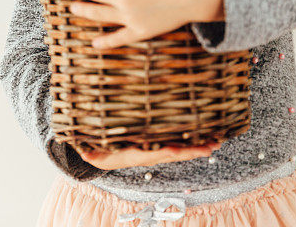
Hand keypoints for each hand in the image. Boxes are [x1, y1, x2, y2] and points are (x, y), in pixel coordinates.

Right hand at [77, 140, 222, 169]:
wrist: (101, 157)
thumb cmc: (98, 148)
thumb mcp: (93, 149)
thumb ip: (88, 149)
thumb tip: (80, 148)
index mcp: (134, 154)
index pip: (153, 152)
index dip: (166, 150)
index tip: (178, 149)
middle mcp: (148, 154)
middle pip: (174, 153)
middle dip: (192, 150)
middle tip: (211, 146)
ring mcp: (155, 152)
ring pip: (180, 150)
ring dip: (197, 147)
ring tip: (215, 142)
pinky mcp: (158, 148)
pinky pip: (178, 146)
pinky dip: (192, 144)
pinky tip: (205, 139)